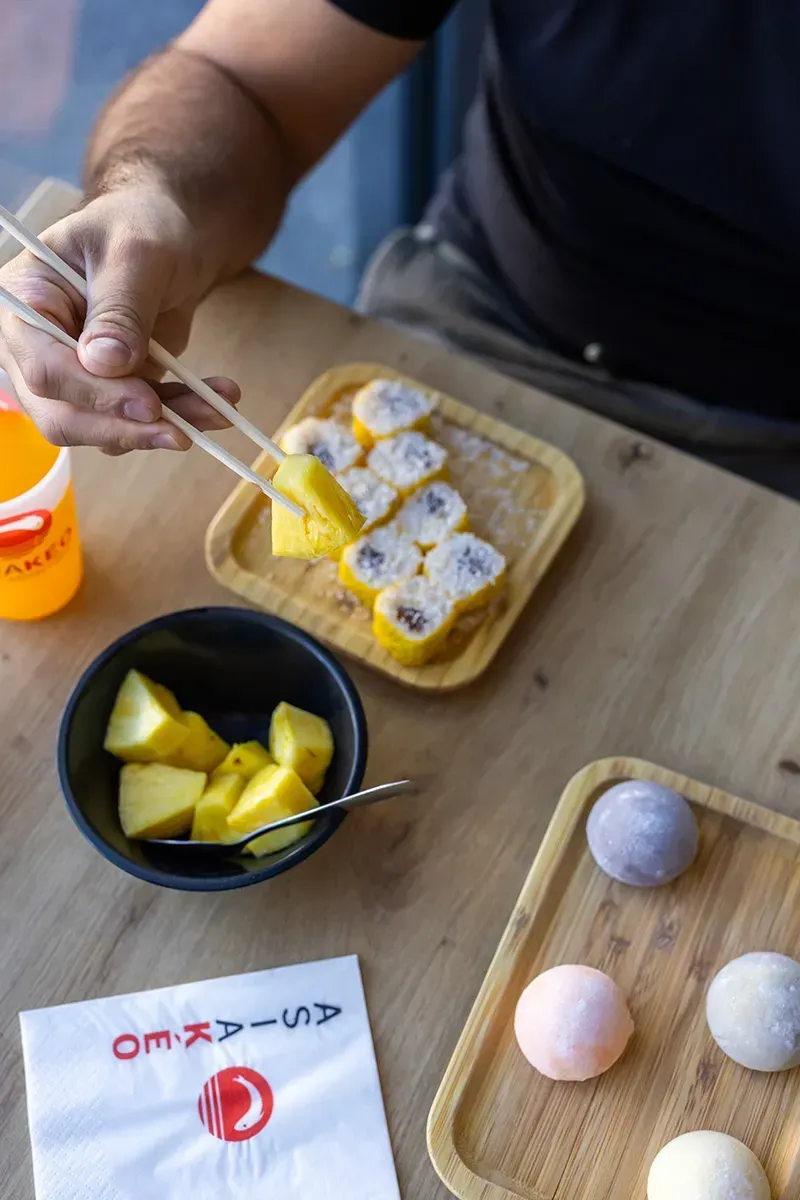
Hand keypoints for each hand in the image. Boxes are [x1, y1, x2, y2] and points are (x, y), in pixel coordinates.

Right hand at [0, 185, 239, 453]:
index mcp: (25, 303)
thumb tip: (103, 364)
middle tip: (182, 433)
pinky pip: (138, 423)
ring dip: (162, 427)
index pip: (44, 368)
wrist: (170, 238)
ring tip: (218, 410)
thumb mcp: (135, 255)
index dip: (93, 394)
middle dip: (125, 429)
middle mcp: (38, 349)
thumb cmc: (142, 227)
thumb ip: (119, 308)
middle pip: (63, 416)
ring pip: (104, 429)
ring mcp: (74, 377)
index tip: (147, 404)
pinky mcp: (111, 393)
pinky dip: (179, 419)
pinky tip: (217, 405)